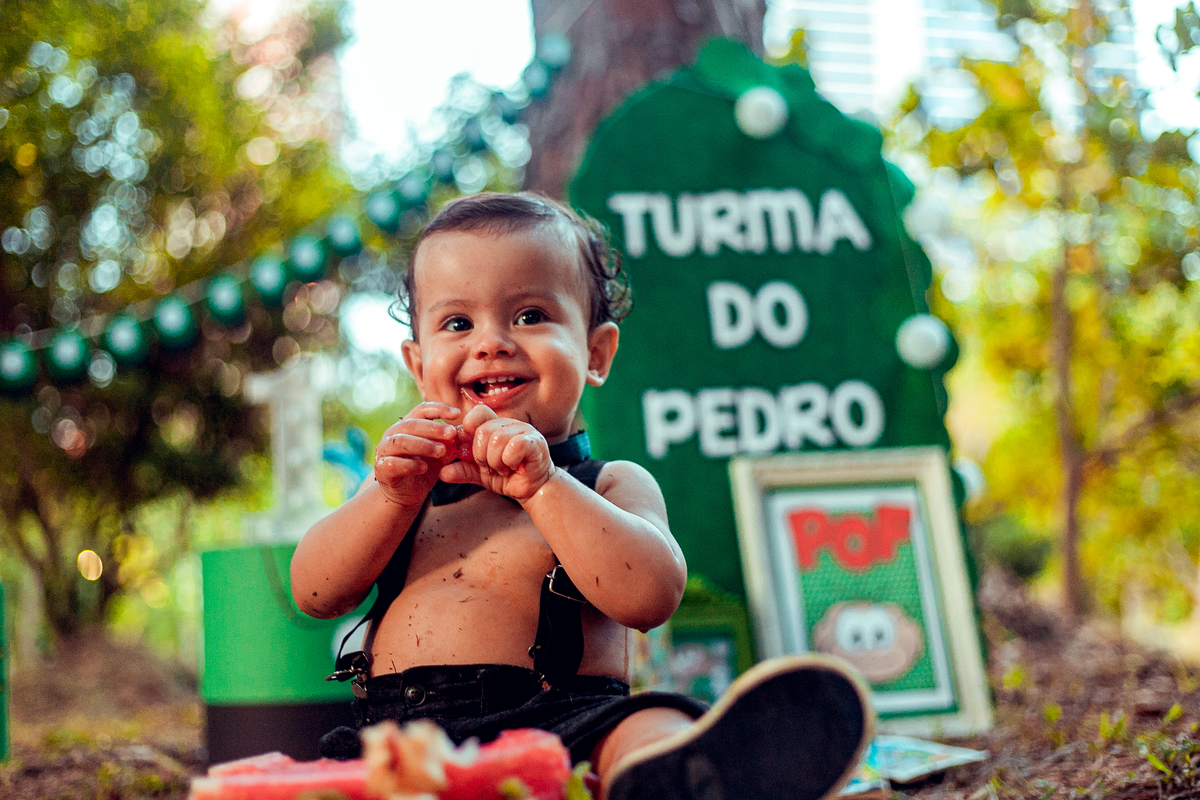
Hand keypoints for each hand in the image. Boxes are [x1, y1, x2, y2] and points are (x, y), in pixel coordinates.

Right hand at [373, 402, 464, 506]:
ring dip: (423, 444)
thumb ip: (450, 443)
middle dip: (433, 428)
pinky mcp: (381, 468)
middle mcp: (393, 434)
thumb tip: (465, 432)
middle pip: (411, 424)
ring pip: (400, 441)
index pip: (422, 410)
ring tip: (441, 451)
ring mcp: (384, 450)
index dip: (439, 409)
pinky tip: (424, 468)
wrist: (406, 493)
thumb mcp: (441, 454)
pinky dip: (410, 464)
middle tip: (451, 434)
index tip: (457, 414)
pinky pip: (392, 463)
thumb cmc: (424, 467)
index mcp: (408, 425)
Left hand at [439, 405, 553, 501]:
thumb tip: (442, 473)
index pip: (477, 413)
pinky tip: (514, 467)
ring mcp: (523, 430)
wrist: (533, 490)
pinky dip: (509, 461)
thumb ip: (463, 470)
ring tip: (502, 469)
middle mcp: (509, 424)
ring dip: (495, 461)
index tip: (469, 452)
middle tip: (488, 467)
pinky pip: (513, 446)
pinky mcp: (534, 442)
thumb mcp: (480, 474)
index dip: (468, 430)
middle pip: (483, 430)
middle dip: (480, 455)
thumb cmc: (508, 477)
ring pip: (497, 439)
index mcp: (495, 426)